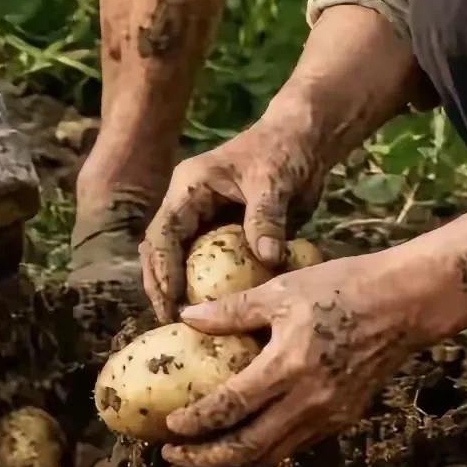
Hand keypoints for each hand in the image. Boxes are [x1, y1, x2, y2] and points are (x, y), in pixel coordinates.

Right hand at [142, 105, 332, 321]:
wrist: (304, 141)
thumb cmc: (283, 151)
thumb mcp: (273, 181)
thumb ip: (266, 218)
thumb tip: (268, 259)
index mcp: (190, 187)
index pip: (164, 233)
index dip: (163, 269)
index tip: (172, 303)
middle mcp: (190, 205)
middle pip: (161, 250)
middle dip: (162, 286)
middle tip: (172, 322)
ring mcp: (205, 219)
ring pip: (180, 259)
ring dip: (179, 289)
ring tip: (187, 325)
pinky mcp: (225, 232)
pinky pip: (208, 263)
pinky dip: (208, 286)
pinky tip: (215, 313)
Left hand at [162, 248, 424, 466]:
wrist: (404, 303)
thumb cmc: (342, 287)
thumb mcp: (282, 289)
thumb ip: (232, 310)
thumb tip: (185, 317)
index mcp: (287, 366)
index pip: (230, 408)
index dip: (195, 424)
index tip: (169, 428)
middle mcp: (308, 401)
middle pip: (247, 449)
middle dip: (206, 459)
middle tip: (174, 456)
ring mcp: (329, 415)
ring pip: (273, 455)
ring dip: (234, 463)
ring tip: (204, 458)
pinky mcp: (344, 418)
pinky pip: (296, 445)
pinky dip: (266, 451)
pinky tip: (248, 441)